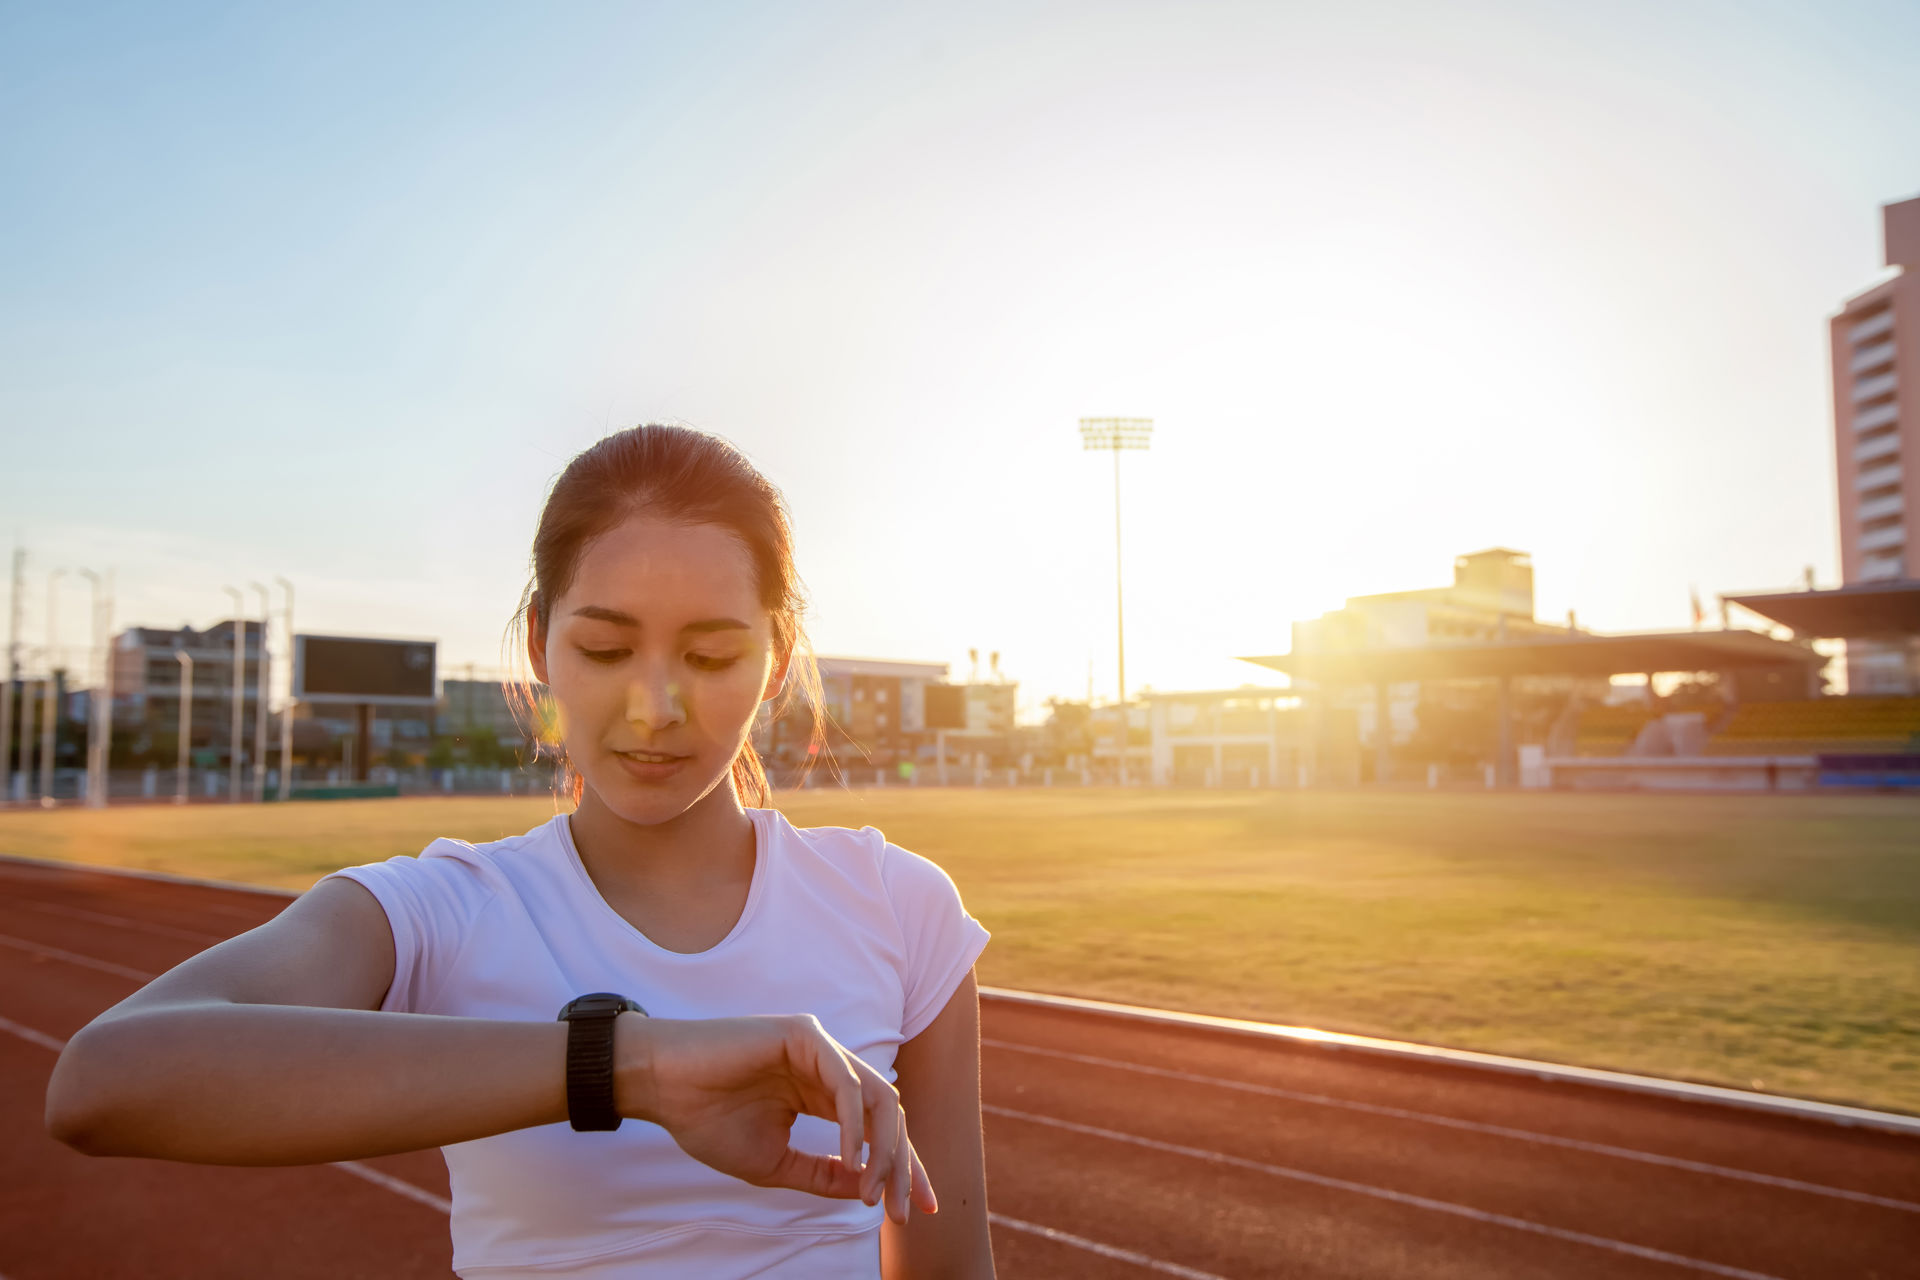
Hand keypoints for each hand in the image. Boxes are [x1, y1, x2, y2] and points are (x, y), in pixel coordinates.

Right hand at [615, 1013, 938, 1222]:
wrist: (662, 1087)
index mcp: (823, 1095)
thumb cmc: (708, 1120)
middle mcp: (829, 1068)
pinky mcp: (805, 1034)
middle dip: (901, 1165)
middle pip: (888, 1116)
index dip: (901, 1169)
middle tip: (899, 1211)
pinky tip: (851, 1158)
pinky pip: (846, 1083)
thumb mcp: (775, 1162)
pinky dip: (854, 1123)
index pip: (877, 1131)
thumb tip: (868, 1191)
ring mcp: (820, 1048)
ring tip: (872, 1190)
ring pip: (877, 1098)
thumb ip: (823, 1175)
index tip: (915, 1212)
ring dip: (883, 1149)